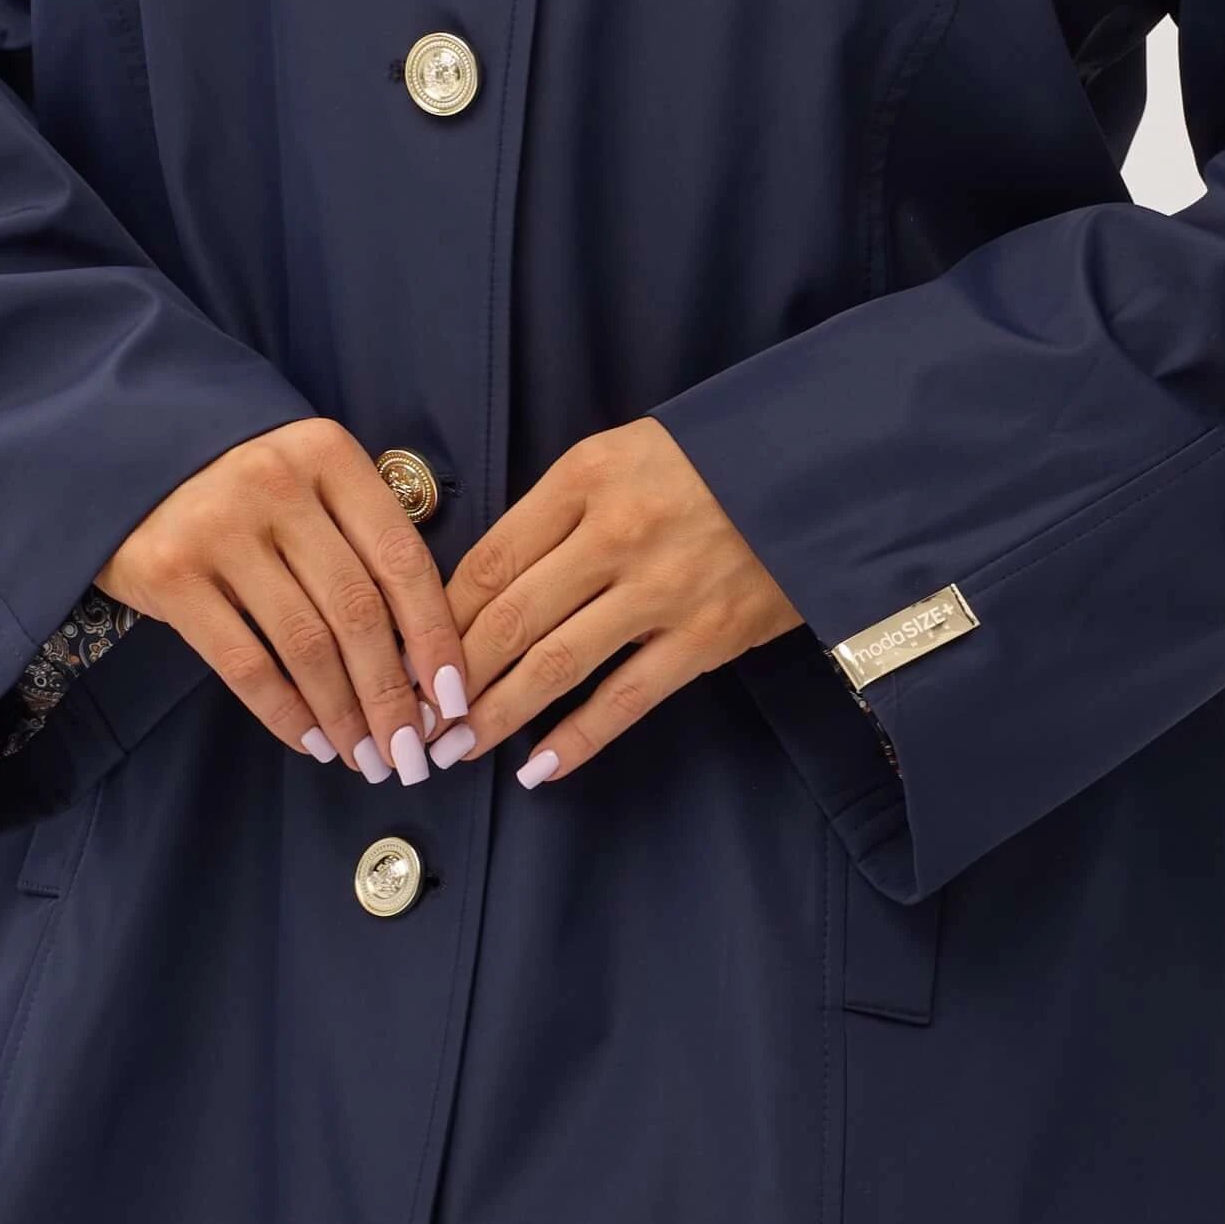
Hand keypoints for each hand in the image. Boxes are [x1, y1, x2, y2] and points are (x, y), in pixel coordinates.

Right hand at [98, 418, 469, 789]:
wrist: (126, 455)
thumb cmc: (241, 482)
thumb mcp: (307, 480)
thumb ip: (360, 539)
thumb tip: (421, 654)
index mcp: (327, 455)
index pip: (401, 558)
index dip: (435, 635)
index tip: (453, 697)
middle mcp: (276, 485)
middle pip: (357, 610)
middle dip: (392, 695)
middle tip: (410, 751)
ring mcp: (218, 528)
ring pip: (305, 644)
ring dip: (343, 714)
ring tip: (365, 757)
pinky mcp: (170, 573)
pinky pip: (243, 662)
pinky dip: (284, 712)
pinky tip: (310, 741)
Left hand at [437, 417, 801, 783]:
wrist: (819, 470)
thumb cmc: (707, 462)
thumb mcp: (620, 457)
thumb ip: (556, 512)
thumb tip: (481, 586)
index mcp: (586, 478)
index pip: (489, 560)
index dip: (437, 618)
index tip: (405, 656)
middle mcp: (618, 533)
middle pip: (510, 618)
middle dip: (451, 676)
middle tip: (414, 718)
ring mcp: (663, 589)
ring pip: (557, 663)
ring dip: (497, 713)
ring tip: (456, 747)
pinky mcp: (707, 637)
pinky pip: (627, 698)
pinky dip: (578, 738)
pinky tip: (537, 767)